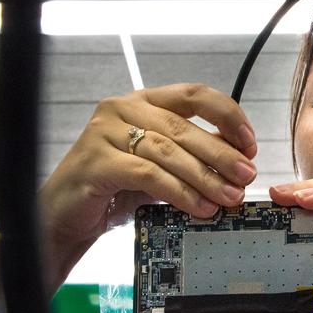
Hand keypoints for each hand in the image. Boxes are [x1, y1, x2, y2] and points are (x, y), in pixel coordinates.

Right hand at [0, 84, 257, 305]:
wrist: (62, 217)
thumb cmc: (112, 190)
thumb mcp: (157, 168)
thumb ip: (190, 158)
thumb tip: (238, 165)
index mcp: (141, 101)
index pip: (192, 94)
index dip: (227, 115)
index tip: (250, 142)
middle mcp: (121, 108)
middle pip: (184, 126)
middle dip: (221, 153)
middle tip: (246, 176)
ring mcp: (105, 133)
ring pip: (168, 151)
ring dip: (205, 176)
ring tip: (228, 197)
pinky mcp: (96, 162)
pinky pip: (149, 175)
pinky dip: (180, 192)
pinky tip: (199, 207)